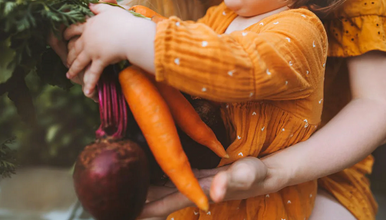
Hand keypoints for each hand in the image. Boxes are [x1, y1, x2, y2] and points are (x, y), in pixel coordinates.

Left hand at [66, 3, 142, 95]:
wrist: (130, 34)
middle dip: (69, 54)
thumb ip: (100, 6)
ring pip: (79, 61)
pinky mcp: (99, 61)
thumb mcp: (110, 9)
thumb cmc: (123, 20)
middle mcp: (87, 38)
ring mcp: (92, 50)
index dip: (67, 33)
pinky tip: (86, 92)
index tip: (62, 36)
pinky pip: (93, 74)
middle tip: (66, 60)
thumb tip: (91, 3)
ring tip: (69, 74)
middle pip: (74, 47)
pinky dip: (90, 83)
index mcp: (89, 25)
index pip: (74, 28)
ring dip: (73, 69)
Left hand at [140, 156, 289, 217]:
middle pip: (163, 198)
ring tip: (128, 191)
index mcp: (201, 190)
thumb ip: (231, 181)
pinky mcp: (201, 176)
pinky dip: (161, 181)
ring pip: (166, 189)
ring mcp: (197, 183)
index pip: (168, 201)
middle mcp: (195, 189)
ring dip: (149, 192)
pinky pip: (175, 179)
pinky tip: (152, 176)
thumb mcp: (247, 174)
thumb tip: (214, 190)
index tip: (130, 211)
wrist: (267, 173)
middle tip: (118, 205)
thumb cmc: (257, 174)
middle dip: (143, 203)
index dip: (150, 206)